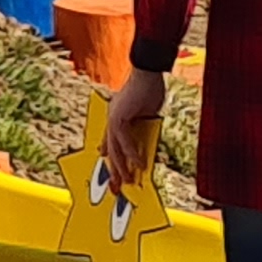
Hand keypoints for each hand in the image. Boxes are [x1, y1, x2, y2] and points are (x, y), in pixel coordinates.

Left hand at [102, 66, 167, 189]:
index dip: (111, 157)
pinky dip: (132, 154)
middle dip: (114, 171)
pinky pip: (124, 142)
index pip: (111, 141)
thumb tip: (147, 148)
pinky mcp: (119, 118)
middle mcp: (111, 119)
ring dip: (122, 168)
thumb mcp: (147, 114)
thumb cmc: (150, 89)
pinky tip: (139, 165)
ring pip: (115, 149)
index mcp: (117, 117)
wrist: (148, 73)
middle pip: (110, 150)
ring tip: (127, 182)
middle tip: (116, 188)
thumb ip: (144, 129)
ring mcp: (113, 118)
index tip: (112, 171)